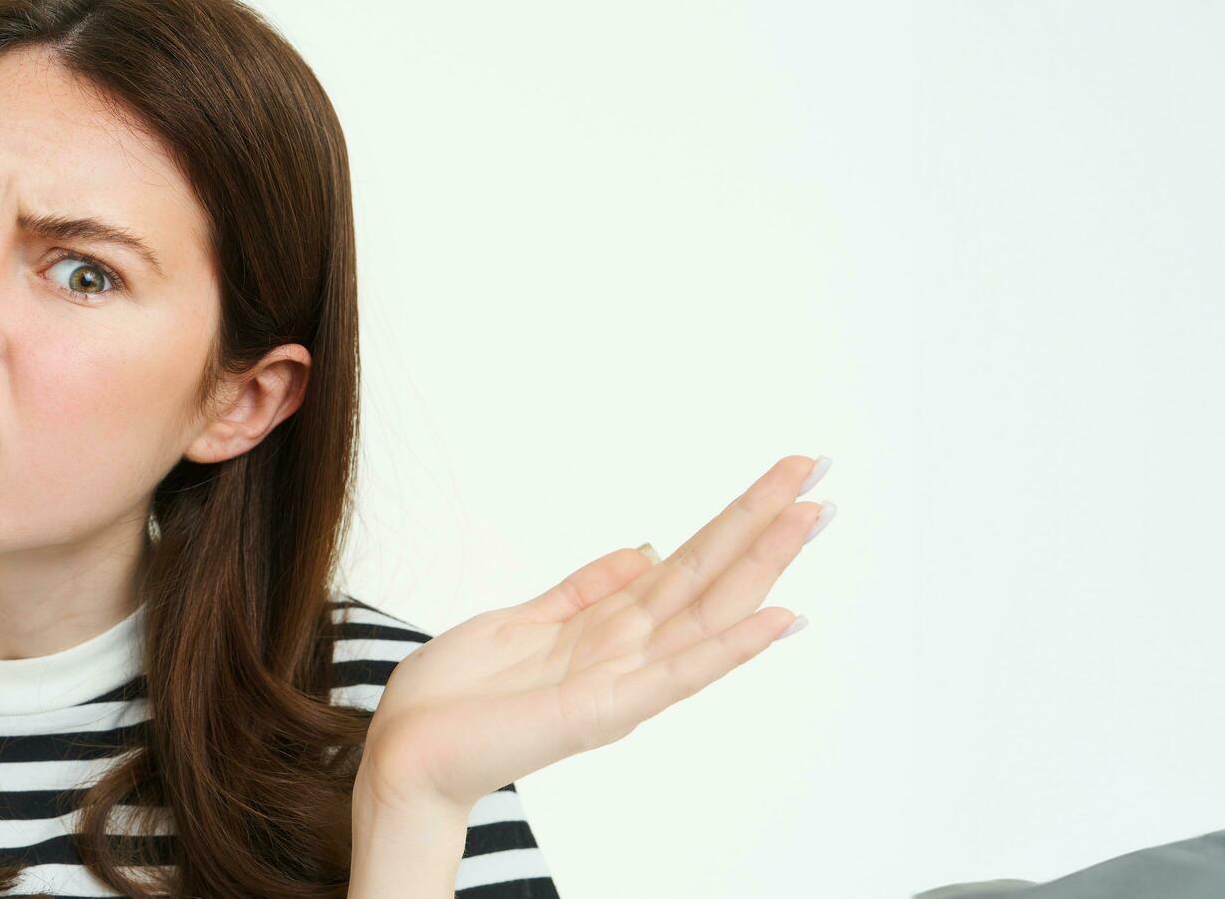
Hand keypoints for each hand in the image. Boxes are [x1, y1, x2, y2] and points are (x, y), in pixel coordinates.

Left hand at [358, 454, 833, 812]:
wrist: (406, 752)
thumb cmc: (454, 696)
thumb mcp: (521, 620)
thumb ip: (584, 589)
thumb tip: (644, 547)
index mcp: (605, 627)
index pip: (686, 563)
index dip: (733, 519)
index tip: (783, 474)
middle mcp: (625, 652)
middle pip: (708, 577)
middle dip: (763, 525)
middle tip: (819, 472)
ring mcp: (620, 682)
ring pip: (708, 612)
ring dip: (762, 564)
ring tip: (811, 517)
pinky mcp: (601, 712)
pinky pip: (677, 675)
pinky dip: (730, 648)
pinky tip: (776, 617)